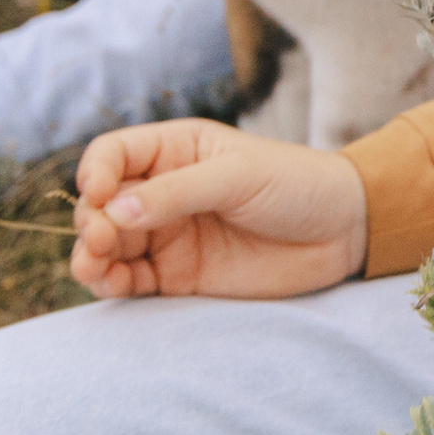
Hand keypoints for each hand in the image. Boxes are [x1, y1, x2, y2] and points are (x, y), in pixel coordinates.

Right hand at [69, 118, 367, 299]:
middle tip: (104, 238)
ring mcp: (168, 234)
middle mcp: (163, 191)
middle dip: (92, 220)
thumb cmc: (296, 185)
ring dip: (90, 255)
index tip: (99, 194)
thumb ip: (177, 192)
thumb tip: (114, 210)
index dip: (96, 172)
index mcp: (176, 150)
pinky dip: (110, 283)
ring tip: (94, 266)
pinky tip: (109, 284)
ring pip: (107, 245)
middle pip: (102, 204)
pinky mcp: (178, 275)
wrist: (343, 231)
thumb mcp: (238, 177)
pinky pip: (129, 280)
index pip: (113, 154)